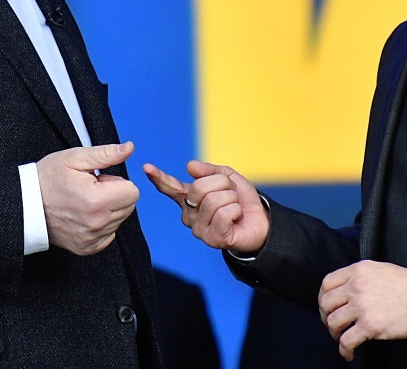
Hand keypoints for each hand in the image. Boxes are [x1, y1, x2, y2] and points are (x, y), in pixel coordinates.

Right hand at [37, 142, 139, 255]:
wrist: (24, 205)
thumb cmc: (48, 178)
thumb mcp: (75, 158)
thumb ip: (106, 154)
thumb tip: (130, 148)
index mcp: (97, 200)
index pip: (133, 192)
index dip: (117, 182)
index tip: (99, 181)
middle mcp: (96, 223)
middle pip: (129, 207)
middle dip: (115, 195)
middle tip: (90, 190)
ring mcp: (91, 238)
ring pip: (119, 220)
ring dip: (108, 210)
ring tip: (84, 201)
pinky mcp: (86, 248)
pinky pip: (109, 234)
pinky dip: (101, 224)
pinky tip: (84, 215)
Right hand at [142, 160, 268, 253]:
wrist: (260, 222)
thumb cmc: (241, 200)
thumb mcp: (228, 178)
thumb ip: (210, 171)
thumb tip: (189, 166)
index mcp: (189, 199)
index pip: (171, 187)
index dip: (159, 177)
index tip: (146, 168)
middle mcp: (189, 215)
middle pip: (199, 188)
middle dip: (223, 185)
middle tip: (231, 195)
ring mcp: (199, 229)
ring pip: (215, 200)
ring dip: (232, 199)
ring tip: (234, 208)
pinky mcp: (213, 239)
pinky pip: (224, 214)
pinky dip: (236, 211)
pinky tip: (236, 219)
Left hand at [318, 260, 406, 360]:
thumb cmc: (404, 285)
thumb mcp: (378, 269)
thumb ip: (358, 276)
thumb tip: (342, 291)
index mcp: (357, 270)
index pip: (327, 283)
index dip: (323, 298)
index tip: (326, 308)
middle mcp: (356, 286)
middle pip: (326, 304)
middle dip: (326, 317)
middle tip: (334, 326)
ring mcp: (362, 306)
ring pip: (333, 323)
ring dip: (335, 334)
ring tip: (342, 338)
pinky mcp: (370, 325)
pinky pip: (347, 341)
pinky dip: (344, 350)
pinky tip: (349, 353)